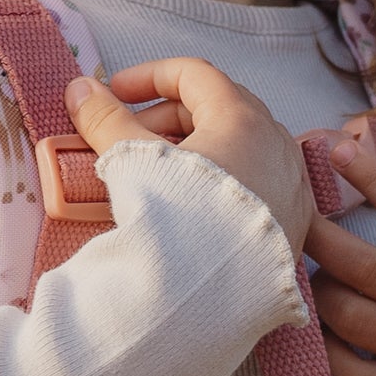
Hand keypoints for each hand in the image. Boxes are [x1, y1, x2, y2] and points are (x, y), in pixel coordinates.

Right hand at [64, 62, 313, 248]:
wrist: (214, 301)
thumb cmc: (176, 222)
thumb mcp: (134, 164)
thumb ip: (105, 122)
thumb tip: (79, 89)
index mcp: (243, 119)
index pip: (194, 74)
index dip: (147, 76)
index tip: (114, 93)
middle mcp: (278, 143)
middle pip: (219, 107)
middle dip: (168, 117)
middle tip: (129, 138)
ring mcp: (293, 183)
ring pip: (243, 144)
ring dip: (198, 147)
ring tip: (159, 174)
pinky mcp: (297, 222)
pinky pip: (261, 181)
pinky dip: (226, 178)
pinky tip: (196, 204)